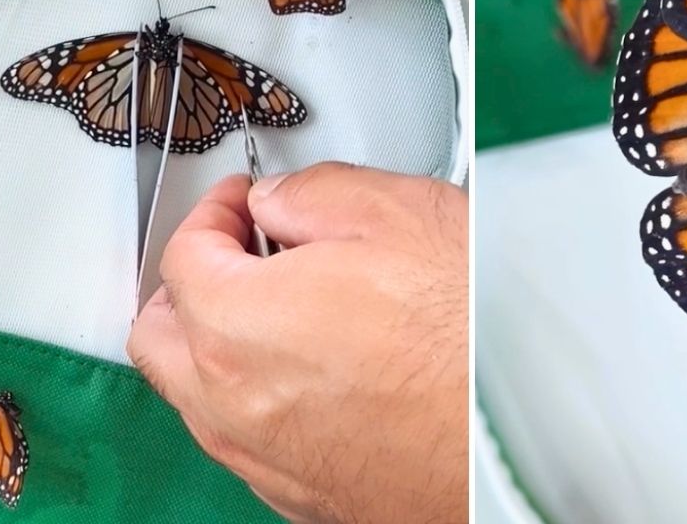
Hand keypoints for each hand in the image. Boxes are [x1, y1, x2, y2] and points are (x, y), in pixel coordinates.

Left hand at [127, 163, 468, 522]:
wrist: (524, 442)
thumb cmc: (475, 341)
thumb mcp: (399, 214)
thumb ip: (312, 193)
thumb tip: (278, 202)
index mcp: (240, 322)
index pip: (183, 255)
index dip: (213, 213)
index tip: (242, 205)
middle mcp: (235, 402)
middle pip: (161, 335)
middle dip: (190, 283)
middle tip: (236, 254)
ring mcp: (265, 458)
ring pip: (195, 398)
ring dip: (215, 346)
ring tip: (276, 311)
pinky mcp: (302, 496)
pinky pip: (245, 442)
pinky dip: (255, 401)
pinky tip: (312, 374)